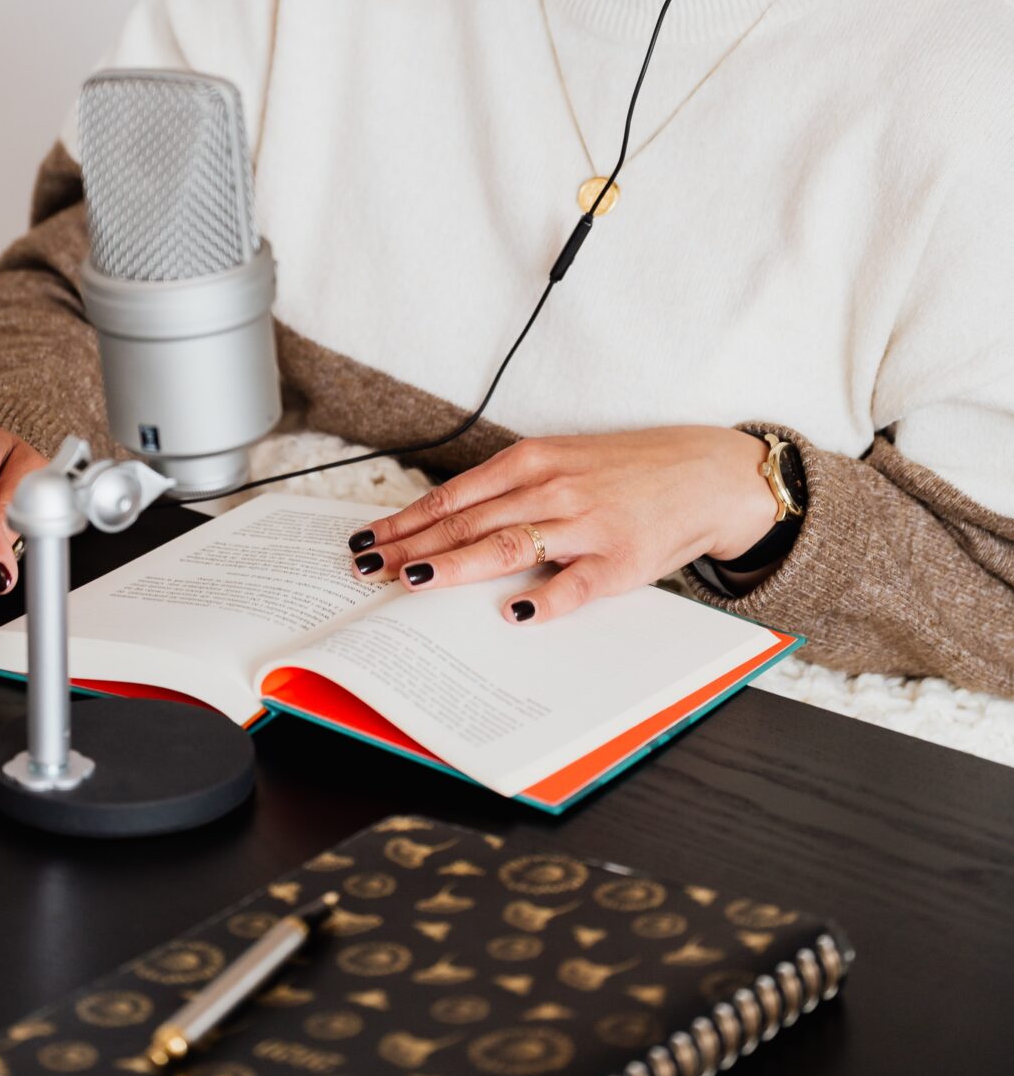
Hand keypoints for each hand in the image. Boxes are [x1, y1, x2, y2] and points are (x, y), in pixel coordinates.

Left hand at [347, 426, 778, 624]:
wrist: (708, 473)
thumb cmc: (630, 470)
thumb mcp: (565, 461)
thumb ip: (514, 488)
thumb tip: (449, 520)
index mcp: (534, 461)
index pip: (455, 496)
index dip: (408, 519)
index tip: (369, 538)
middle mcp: (553, 488)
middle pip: (468, 522)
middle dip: (412, 545)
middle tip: (367, 568)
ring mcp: (586, 524)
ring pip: (507, 546)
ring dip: (454, 566)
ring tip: (413, 582)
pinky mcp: (620, 561)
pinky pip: (575, 585)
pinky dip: (542, 600)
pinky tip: (512, 614)